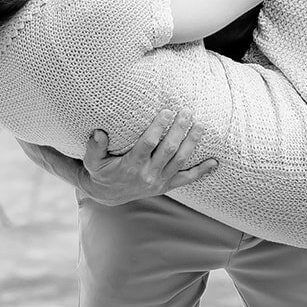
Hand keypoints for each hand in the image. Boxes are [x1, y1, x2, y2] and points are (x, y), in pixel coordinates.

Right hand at [20, 109, 216, 205]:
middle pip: (168, 150)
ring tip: (200, 126)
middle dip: (179, 130)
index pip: (148, 144)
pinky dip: (201, 172)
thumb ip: (94, 147)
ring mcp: (160, 181)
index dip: (158, 128)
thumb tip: (98, 133)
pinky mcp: (167, 186)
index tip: (166, 111)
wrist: (108, 195)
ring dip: (192, 143)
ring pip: (180, 161)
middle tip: (187, 111)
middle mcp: (148, 175)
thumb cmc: (101, 172)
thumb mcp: (92, 162)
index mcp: (131, 166)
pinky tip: (214, 163)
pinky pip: (187, 179)